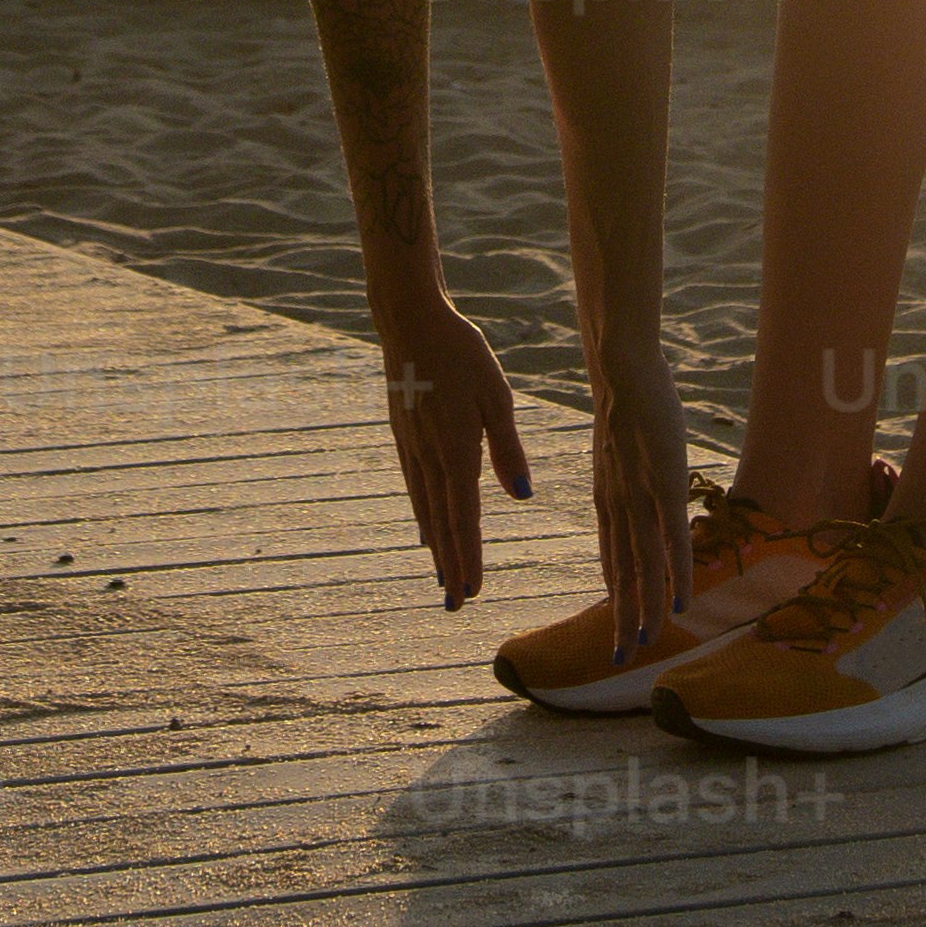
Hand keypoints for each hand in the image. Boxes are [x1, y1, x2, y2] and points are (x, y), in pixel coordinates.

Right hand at [376, 296, 531, 608]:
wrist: (410, 321)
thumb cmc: (461, 353)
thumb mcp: (495, 395)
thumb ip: (507, 448)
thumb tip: (522, 495)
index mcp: (456, 450)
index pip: (464, 517)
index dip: (468, 556)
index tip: (471, 591)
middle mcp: (430, 457)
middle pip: (441, 523)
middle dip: (450, 566)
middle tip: (454, 605)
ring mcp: (411, 448)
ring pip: (425, 509)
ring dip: (435, 547)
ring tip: (441, 577)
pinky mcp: (403, 435)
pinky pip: (415, 487)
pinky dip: (423, 516)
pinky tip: (427, 528)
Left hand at [587, 348, 693, 659]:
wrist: (621, 366)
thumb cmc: (627, 396)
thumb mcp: (622, 443)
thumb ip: (630, 470)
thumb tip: (643, 480)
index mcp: (608, 497)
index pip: (613, 557)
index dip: (617, 594)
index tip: (619, 624)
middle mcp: (618, 506)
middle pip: (622, 573)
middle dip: (622, 617)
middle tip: (620, 658)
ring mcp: (641, 498)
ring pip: (645, 567)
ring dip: (646, 609)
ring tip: (646, 645)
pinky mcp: (664, 486)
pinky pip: (672, 541)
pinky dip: (677, 576)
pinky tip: (683, 604)